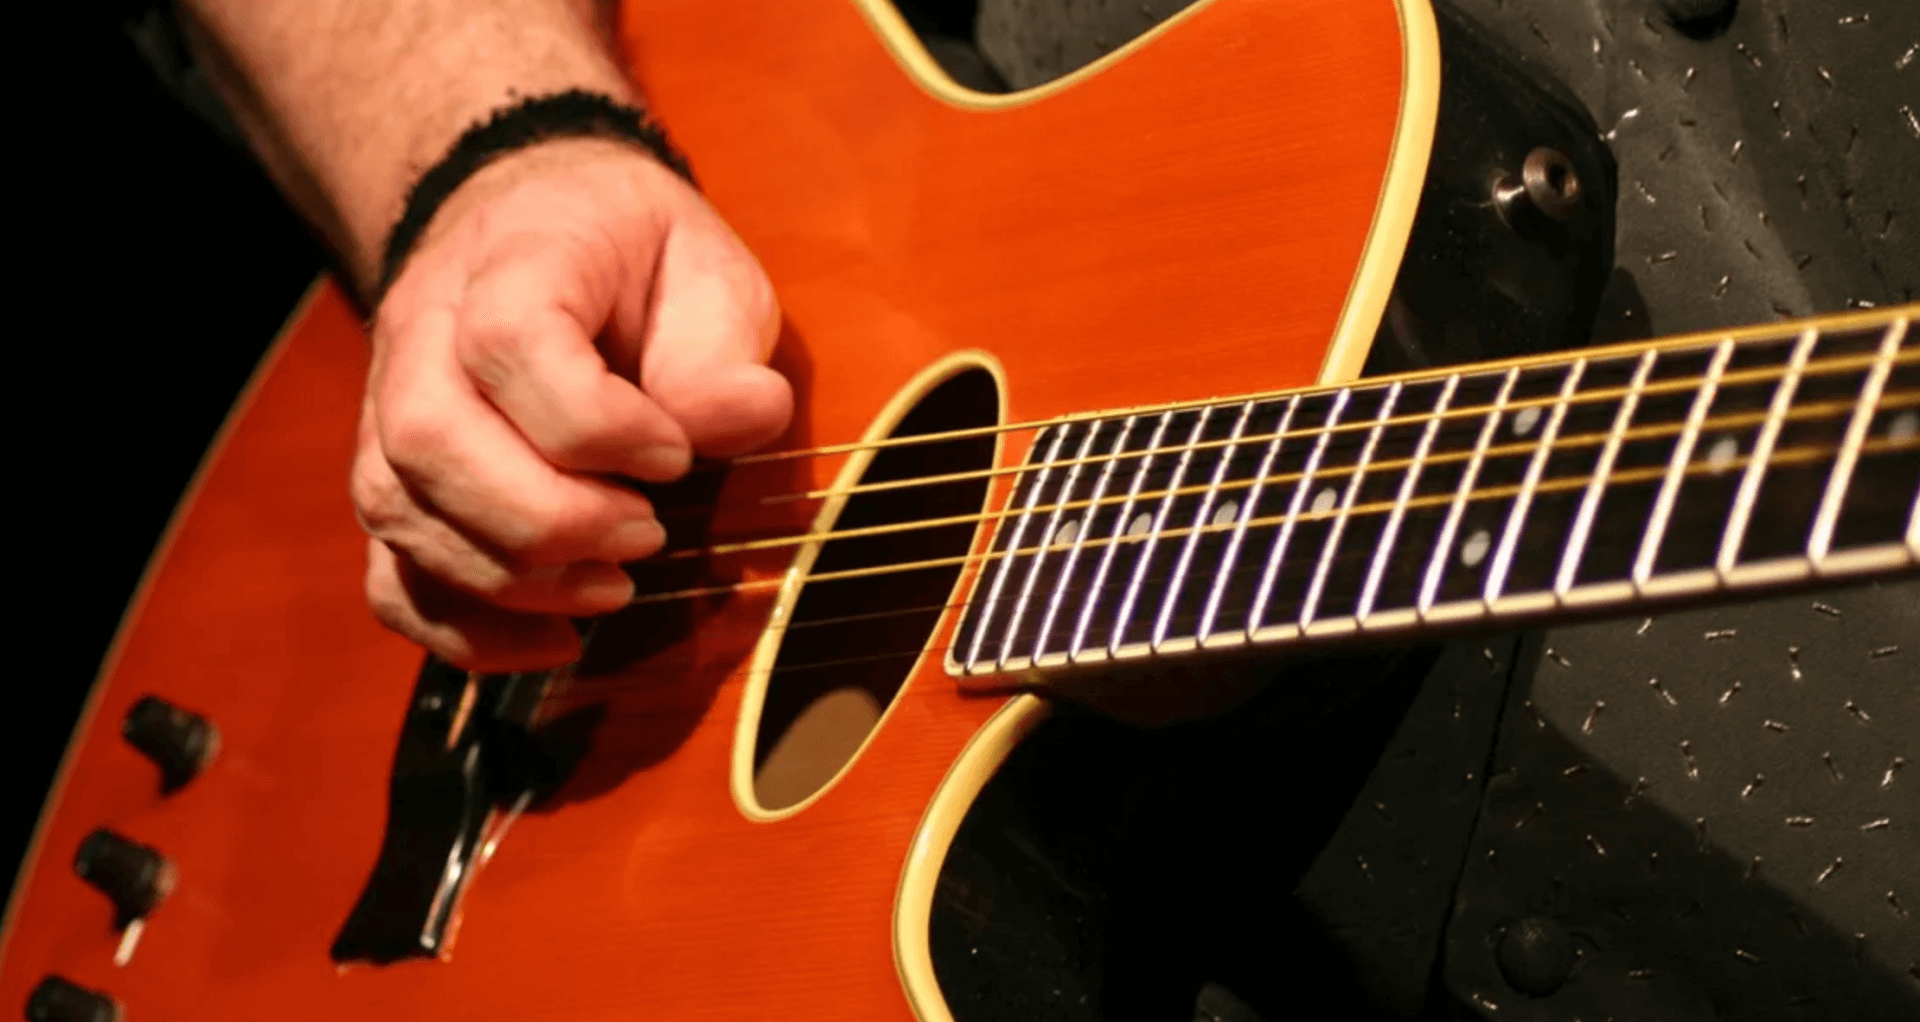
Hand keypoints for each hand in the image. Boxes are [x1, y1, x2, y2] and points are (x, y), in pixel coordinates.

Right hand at [352, 138, 791, 670]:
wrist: (538, 230)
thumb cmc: (633, 260)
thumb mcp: (706, 273)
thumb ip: (722, 351)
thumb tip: (747, 415)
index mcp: (513, 259)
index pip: (509, 342)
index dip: (597, 423)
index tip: (674, 457)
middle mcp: (424, 330)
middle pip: (429, 437)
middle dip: (548, 518)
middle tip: (647, 536)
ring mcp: (388, 407)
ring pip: (399, 510)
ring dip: (511, 578)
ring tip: (613, 585)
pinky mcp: (394, 481)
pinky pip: (388, 574)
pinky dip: (460, 629)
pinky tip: (551, 638)